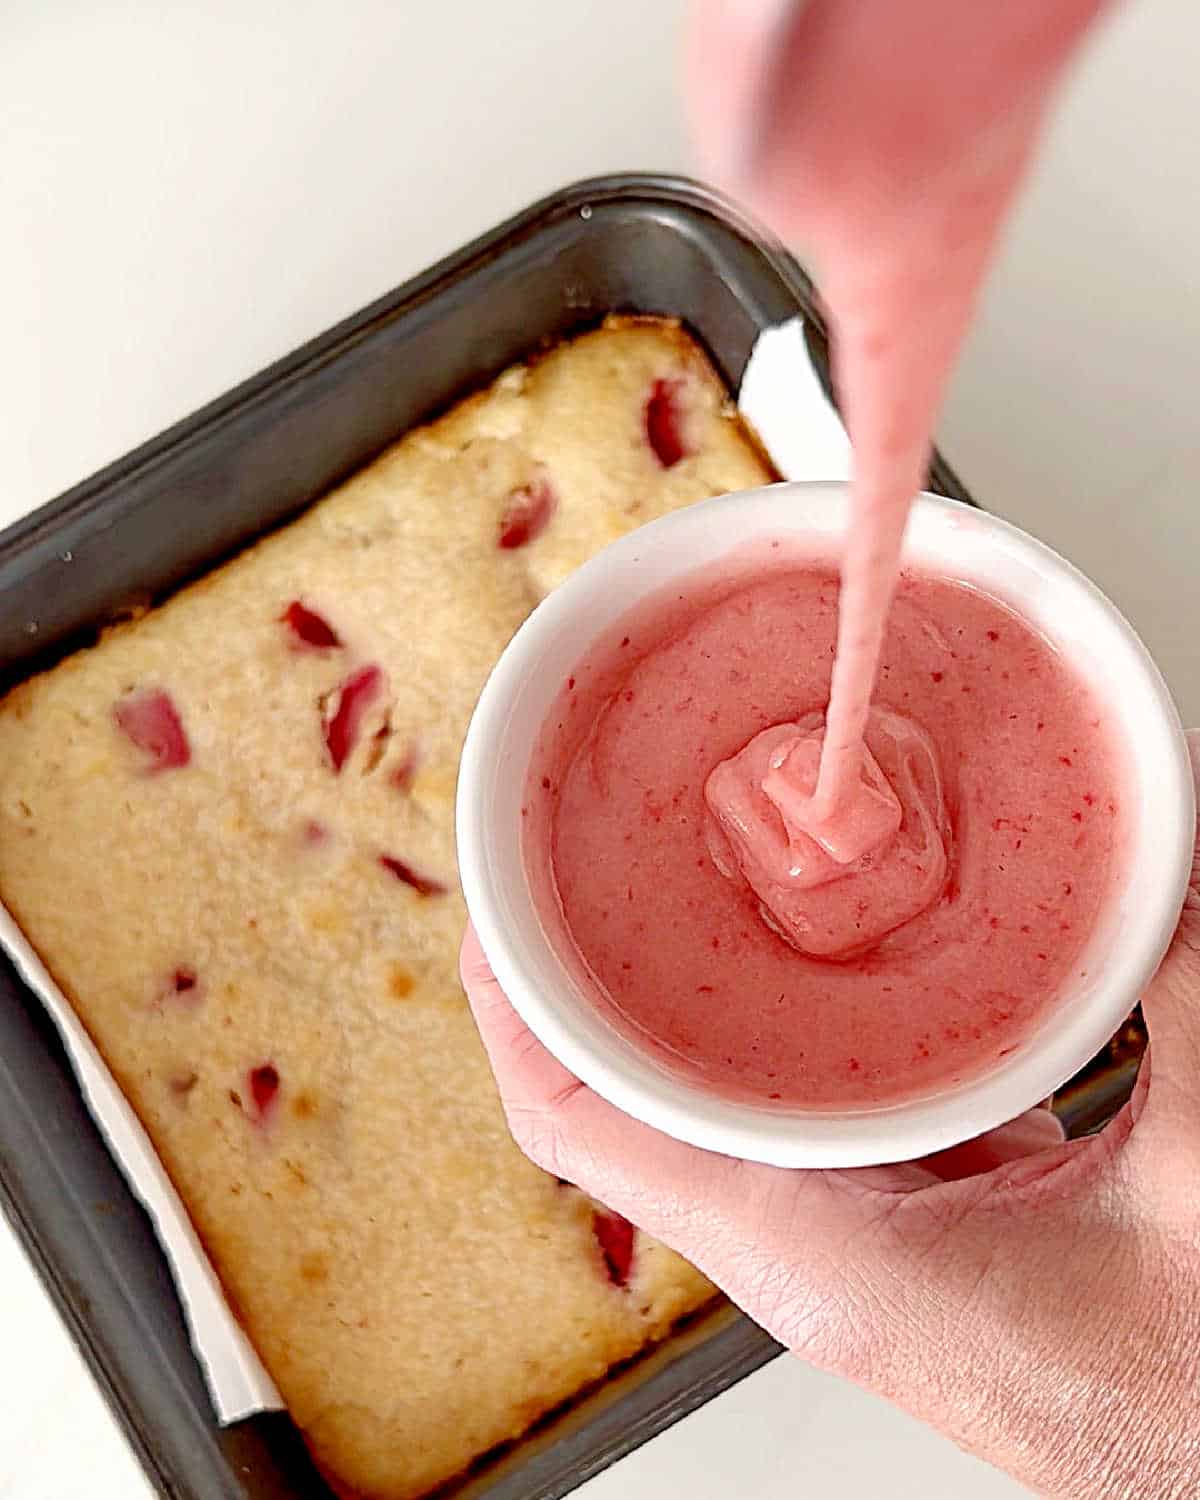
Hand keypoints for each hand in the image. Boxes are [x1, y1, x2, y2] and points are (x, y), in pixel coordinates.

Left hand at [461, 733, 1199, 1499]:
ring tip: (662, 880)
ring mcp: (846, 1229)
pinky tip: (817, 946)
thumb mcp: (1190, 1171)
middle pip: (624, 1097)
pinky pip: (793, 1101)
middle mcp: (805, 1245)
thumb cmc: (1181, 1388)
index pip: (588, 1129)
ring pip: (704, 1097)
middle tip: (568, 854)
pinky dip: (776, 1022)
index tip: (492, 915)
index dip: (516, 1015)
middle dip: (585, 975)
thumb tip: (1168, 861)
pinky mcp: (900, 1211)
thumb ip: (1177, 997)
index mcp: (823, 1257)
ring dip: (675, 995)